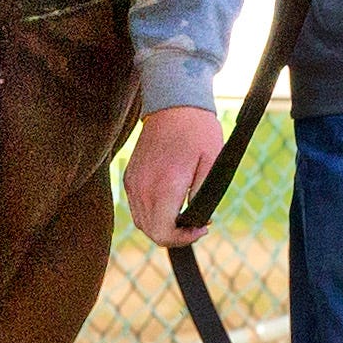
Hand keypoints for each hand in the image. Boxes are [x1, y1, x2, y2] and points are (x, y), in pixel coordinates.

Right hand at [123, 105, 227, 245]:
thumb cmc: (198, 131)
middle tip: (195, 224)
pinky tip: (170, 202)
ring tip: (184, 215)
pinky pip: (137, 206)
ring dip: (162, 226)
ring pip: (142, 222)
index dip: (183, 239)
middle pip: (151, 232)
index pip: (163, 233)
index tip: (201, 228)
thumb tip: (198, 220)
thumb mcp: (213, 164)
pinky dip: (152, 213)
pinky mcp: (129, 176)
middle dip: (174, 235)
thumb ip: (204, 197)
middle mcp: (143, 187)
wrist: (174, 103)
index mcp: (165, 186)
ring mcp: (133, 182)